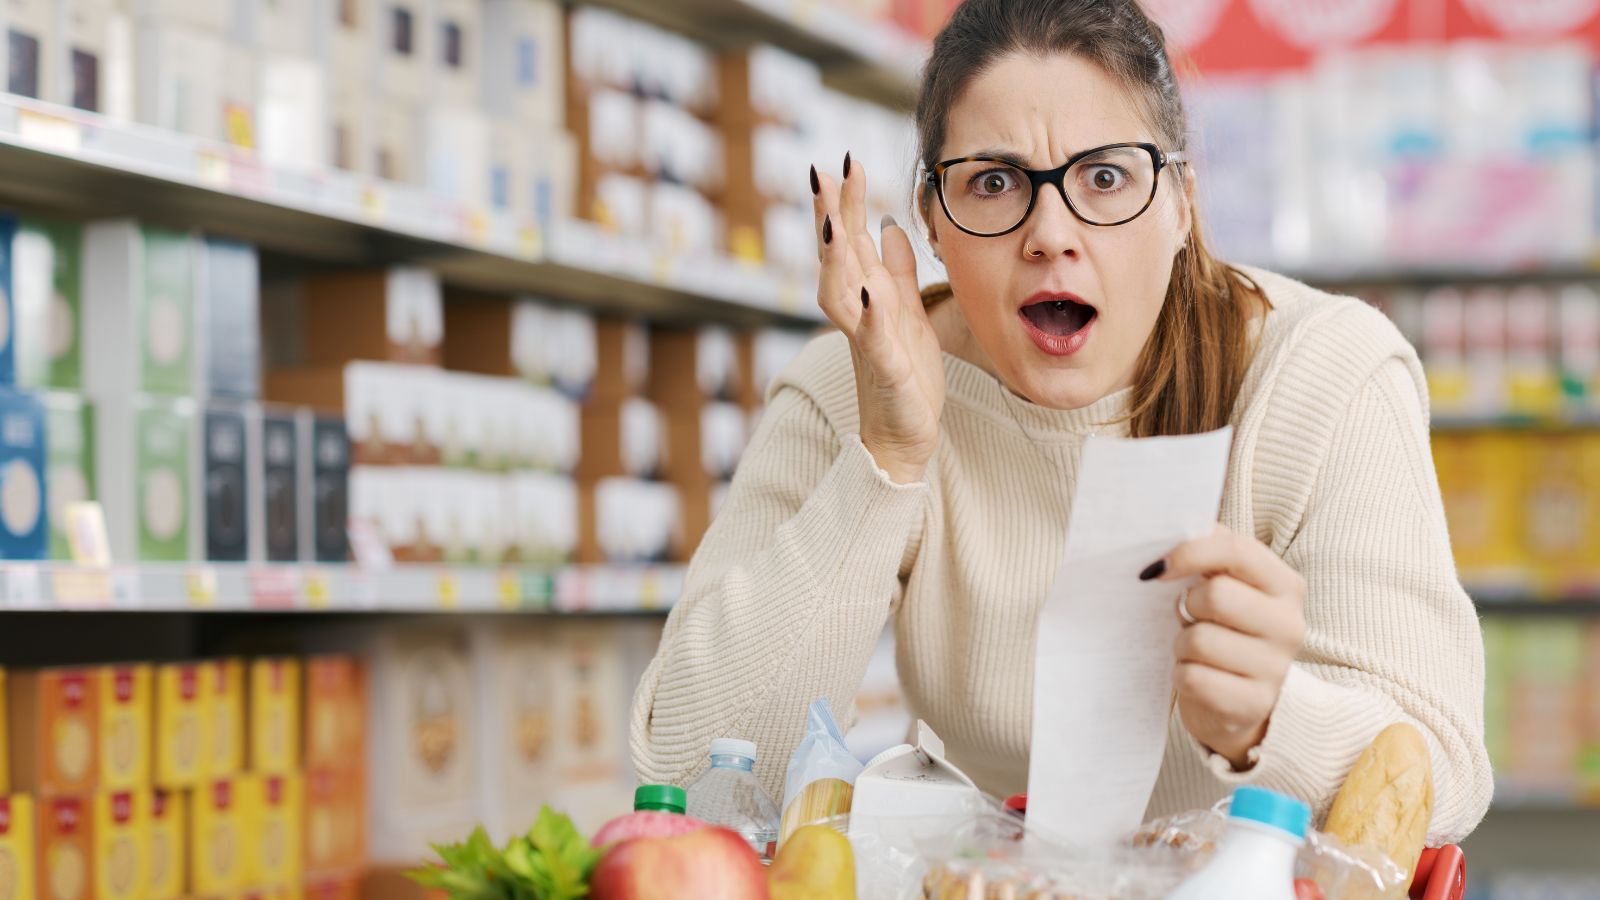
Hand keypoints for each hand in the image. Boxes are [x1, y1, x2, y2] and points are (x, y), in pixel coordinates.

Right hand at [811, 156, 944, 483]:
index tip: (845, 161)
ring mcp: (865, 339)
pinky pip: (872, 339)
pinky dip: (869, 317)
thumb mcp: (908, 313)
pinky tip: (871, 294)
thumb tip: (890, 226)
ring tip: (834, 226)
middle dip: (829, 217)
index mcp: (867, 295)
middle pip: (836, 257)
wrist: (902, 436)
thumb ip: (898, 271)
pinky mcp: (883, 368)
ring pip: (839, 293)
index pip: (850, 240)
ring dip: (835, 260)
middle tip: (822, 174)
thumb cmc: (905, 377)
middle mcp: (858, 312)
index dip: (847, 202)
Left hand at [1148, 524, 1306, 768]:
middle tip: (1190, 619)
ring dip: (1182, 646)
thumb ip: (1211, 552)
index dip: (1189, 553)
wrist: (1240, 703)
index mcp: (1285, 585)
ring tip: (1196, 652)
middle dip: (1187, 607)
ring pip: (1199, 640)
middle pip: (1215, 595)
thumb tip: (1177, 526)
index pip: (1237, 550)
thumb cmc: (1225, 631)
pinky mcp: (1254, 704)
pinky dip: (1183, 677)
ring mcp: (1276, 668)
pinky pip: (1193, 678)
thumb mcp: (1226, 586)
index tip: (1157, 569)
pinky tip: (1200, 677)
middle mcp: (1290, 624)